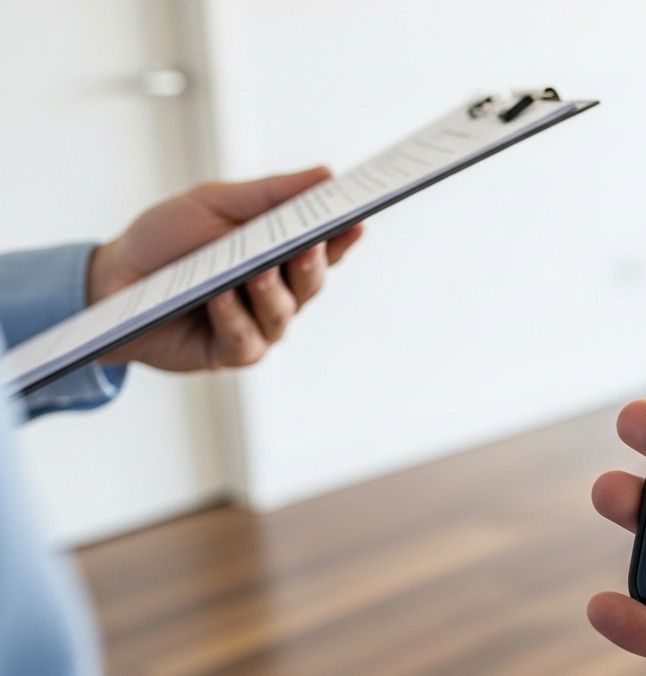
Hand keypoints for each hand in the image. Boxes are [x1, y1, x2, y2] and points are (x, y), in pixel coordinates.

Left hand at [88, 167, 363, 370]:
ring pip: (283, 313)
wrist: (111, 281)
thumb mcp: (215, 203)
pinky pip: (245, 339)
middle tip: (309, 244)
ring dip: (271, 292)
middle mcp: (276, 293)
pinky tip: (220, 298)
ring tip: (257, 272)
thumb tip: (325, 175)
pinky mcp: (230, 352)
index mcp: (279, 254)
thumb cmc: (166, 241)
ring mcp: (257, 325)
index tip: (355, 220)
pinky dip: (234, 318)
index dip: (343, 237)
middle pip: (312, 282)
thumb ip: (271, 193)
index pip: (324, 247)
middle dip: (312, 264)